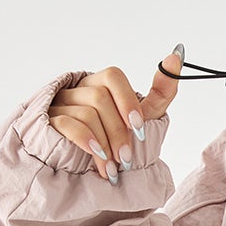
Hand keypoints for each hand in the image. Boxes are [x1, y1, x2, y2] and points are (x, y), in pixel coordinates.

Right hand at [46, 45, 184, 181]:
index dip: (127, 100)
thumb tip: (176, 55)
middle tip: (126, 158)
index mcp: (100, 84)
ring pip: (86, 113)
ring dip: (105, 143)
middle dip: (118, 131)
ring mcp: (61, 104)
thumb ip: (161, 91)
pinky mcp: (49, 122)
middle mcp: (78, 89)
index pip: (112, 76)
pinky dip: (86, 142)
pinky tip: (97, 157)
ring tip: (112, 167)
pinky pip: (68, 124)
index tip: (139, 127)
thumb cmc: (117, 141)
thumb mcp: (143, 117)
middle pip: (100, 98)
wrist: (87, 170)